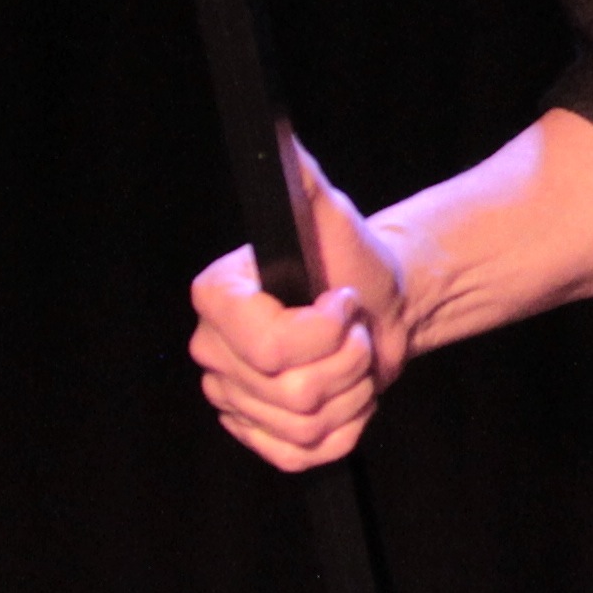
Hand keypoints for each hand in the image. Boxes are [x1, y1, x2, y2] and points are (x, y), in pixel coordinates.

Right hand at [188, 130, 412, 473]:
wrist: (379, 305)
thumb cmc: (351, 259)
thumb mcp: (330, 212)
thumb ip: (301, 178)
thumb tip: (278, 138)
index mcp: (217, 300)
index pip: (271, 346)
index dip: (324, 329)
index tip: (341, 299)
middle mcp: (213, 352)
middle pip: (293, 391)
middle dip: (347, 359)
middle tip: (354, 328)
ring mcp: (233, 400)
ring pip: (304, 424)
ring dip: (351, 391)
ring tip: (352, 356)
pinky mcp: (260, 437)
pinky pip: (306, 454)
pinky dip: (344, 427)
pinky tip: (346, 393)